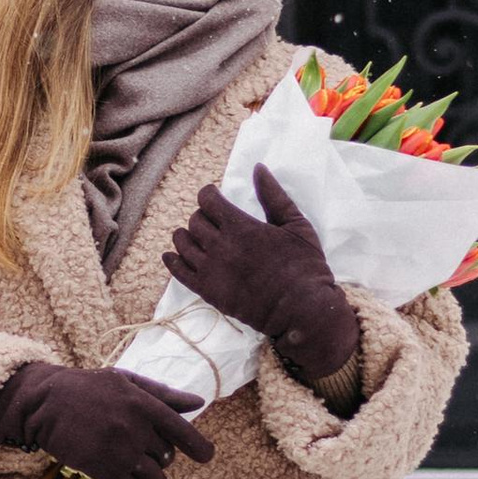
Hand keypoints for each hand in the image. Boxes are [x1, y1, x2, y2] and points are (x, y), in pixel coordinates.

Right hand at [0, 357, 214, 478]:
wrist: (46, 403)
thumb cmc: (88, 387)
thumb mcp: (126, 381)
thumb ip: (163, 393)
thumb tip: (198, 403)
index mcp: (144, 404)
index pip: (183, 430)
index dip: (199, 447)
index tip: (207, 456)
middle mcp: (136, 429)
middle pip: (167, 457)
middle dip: (162, 459)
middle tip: (146, 453)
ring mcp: (121, 452)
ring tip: (144, 475)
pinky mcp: (105, 471)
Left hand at [163, 166, 360, 389]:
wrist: (301, 310)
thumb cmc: (304, 266)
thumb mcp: (296, 224)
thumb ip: (274, 196)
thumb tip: (258, 168)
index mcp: (241, 227)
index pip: (207, 200)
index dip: (209, 195)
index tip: (215, 198)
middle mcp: (220, 246)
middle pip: (194, 221)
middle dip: (202, 216)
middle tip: (212, 221)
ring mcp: (211, 270)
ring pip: (182, 243)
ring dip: (186, 236)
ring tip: (196, 237)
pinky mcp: (207, 292)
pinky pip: (178, 272)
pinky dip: (172, 261)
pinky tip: (173, 256)